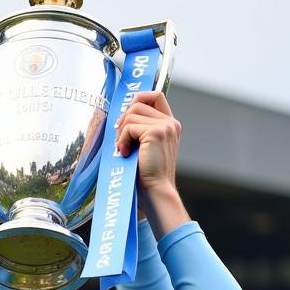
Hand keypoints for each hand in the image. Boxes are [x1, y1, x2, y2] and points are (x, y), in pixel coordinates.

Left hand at [115, 92, 188, 237]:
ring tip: (124, 150)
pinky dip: (122, 140)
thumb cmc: (146, 177)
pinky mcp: (156, 132)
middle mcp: (170, 123)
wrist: (155, 193)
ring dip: (121, 132)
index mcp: (170, 125)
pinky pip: (129, 127)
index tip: (125, 116)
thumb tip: (119, 117)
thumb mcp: (143, 148)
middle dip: (123, 120)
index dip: (138, 99)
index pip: (154, 96)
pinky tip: (125, 154)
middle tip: (121, 140)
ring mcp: (165, 126)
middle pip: (138, 102)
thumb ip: (138, 130)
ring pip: (131, 113)